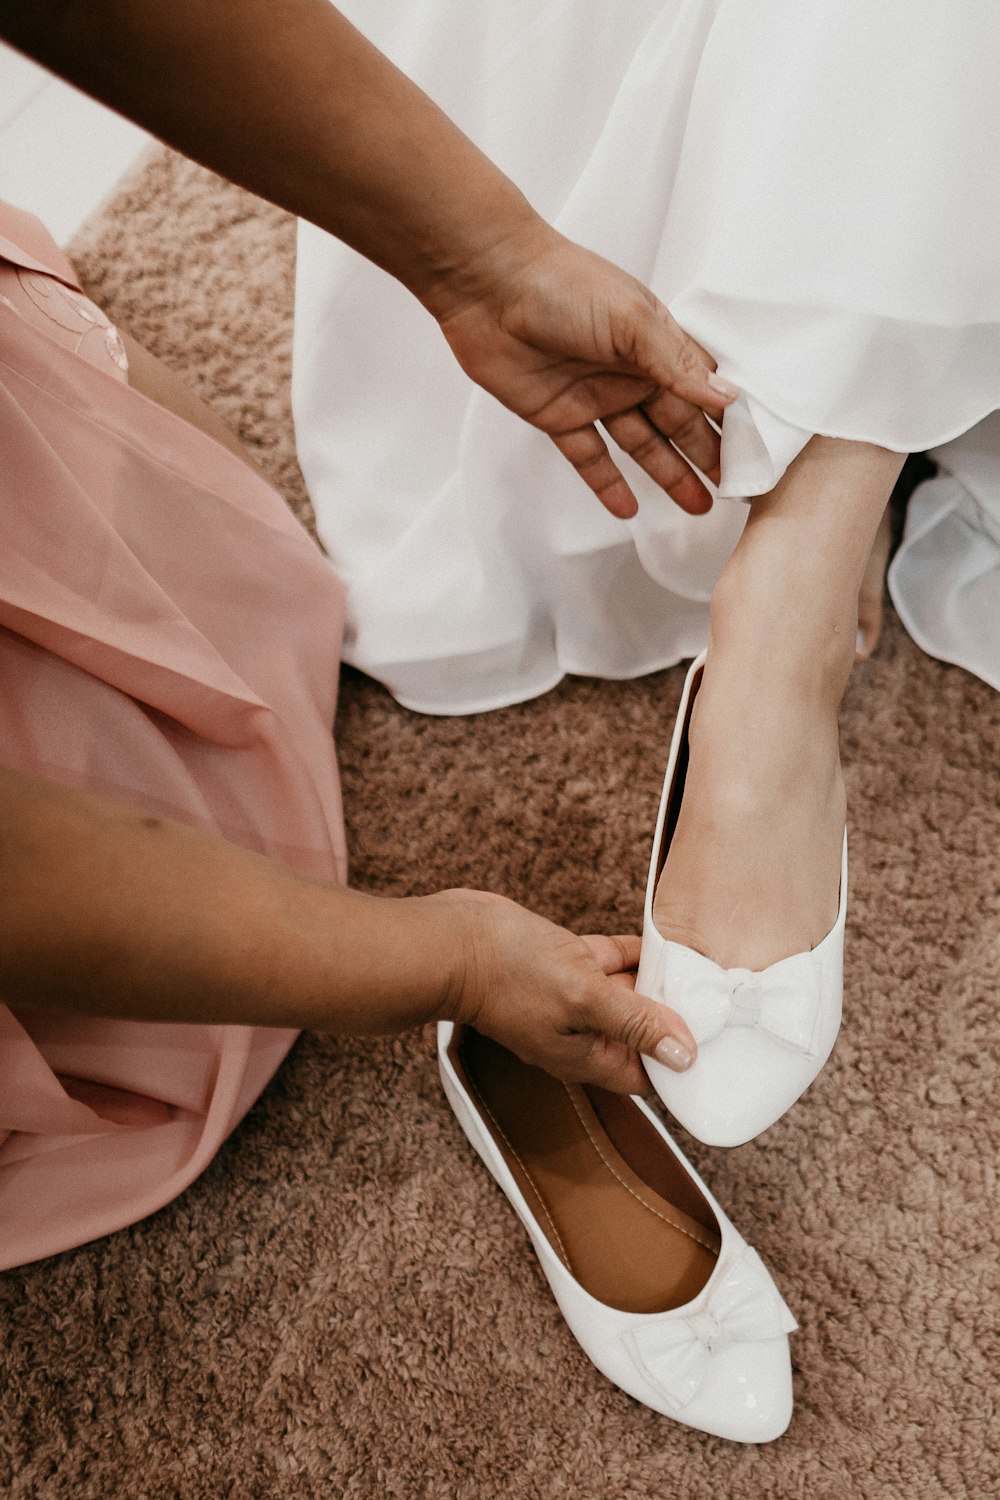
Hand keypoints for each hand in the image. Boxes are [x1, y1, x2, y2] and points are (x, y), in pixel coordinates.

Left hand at [428, 221, 737, 519]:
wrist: (489, 285)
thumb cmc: (564, 285)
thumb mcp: (633, 322)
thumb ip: (678, 365)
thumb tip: (729, 398)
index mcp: (655, 342)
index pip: (701, 389)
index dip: (726, 421)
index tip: (754, 453)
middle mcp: (629, 372)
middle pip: (677, 423)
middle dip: (705, 457)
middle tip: (733, 493)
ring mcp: (595, 396)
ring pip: (641, 445)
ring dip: (668, 475)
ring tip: (698, 508)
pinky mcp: (558, 416)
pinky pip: (589, 458)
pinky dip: (607, 484)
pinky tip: (629, 510)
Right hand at [431, 889, 695, 1092]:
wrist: (453, 939)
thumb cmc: (508, 975)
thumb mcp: (583, 998)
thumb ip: (635, 1023)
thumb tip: (685, 1056)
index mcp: (586, 1055)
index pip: (646, 1073)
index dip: (678, 1062)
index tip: (716, 1043)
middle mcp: (581, 1031)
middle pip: (642, 1032)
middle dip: (674, 1016)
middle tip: (720, 997)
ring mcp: (571, 996)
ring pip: (628, 993)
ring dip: (657, 980)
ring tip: (701, 965)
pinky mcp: (563, 963)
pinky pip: (609, 962)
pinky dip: (633, 953)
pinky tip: (660, 939)